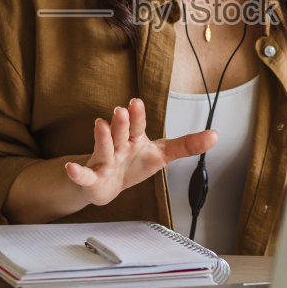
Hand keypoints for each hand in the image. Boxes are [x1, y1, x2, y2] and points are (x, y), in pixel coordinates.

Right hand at [64, 98, 215, 207]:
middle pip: (120, 132)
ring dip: (102, 137)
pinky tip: (71, 168)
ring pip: (103, 148)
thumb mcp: (162, 154)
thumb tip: (216, 135)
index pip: (138, 125)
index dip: (137, 115)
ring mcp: (104, 161)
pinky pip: (84, 175)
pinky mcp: (93, 178)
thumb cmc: (134, 164)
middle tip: (122, 110)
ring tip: (100, 124)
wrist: (109, 185)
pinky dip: (77, 172)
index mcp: (135, 139)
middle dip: (121, 122)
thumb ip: (187, 144)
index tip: (136, 102)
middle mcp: (118, 146)